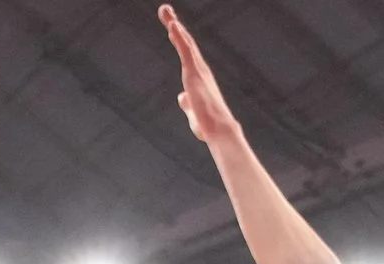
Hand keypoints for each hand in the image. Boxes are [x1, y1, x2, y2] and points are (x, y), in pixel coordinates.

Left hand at [160, 6, 241, 145]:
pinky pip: (185, 51)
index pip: (187, 54)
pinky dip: (179, 37)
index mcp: (199, 78)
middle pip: (185, 43)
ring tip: (165, 11)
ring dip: (174, 26)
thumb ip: (187, 103)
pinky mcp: (194, 74)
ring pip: (185, 43)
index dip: (179, 39)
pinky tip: (172, 25)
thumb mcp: (193, 112)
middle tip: (164, 10)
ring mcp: (198, 70)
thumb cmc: (208, 126)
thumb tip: (182, 97)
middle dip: (174, 26)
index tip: (171, 25)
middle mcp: (200, 70)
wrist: (218, 131)